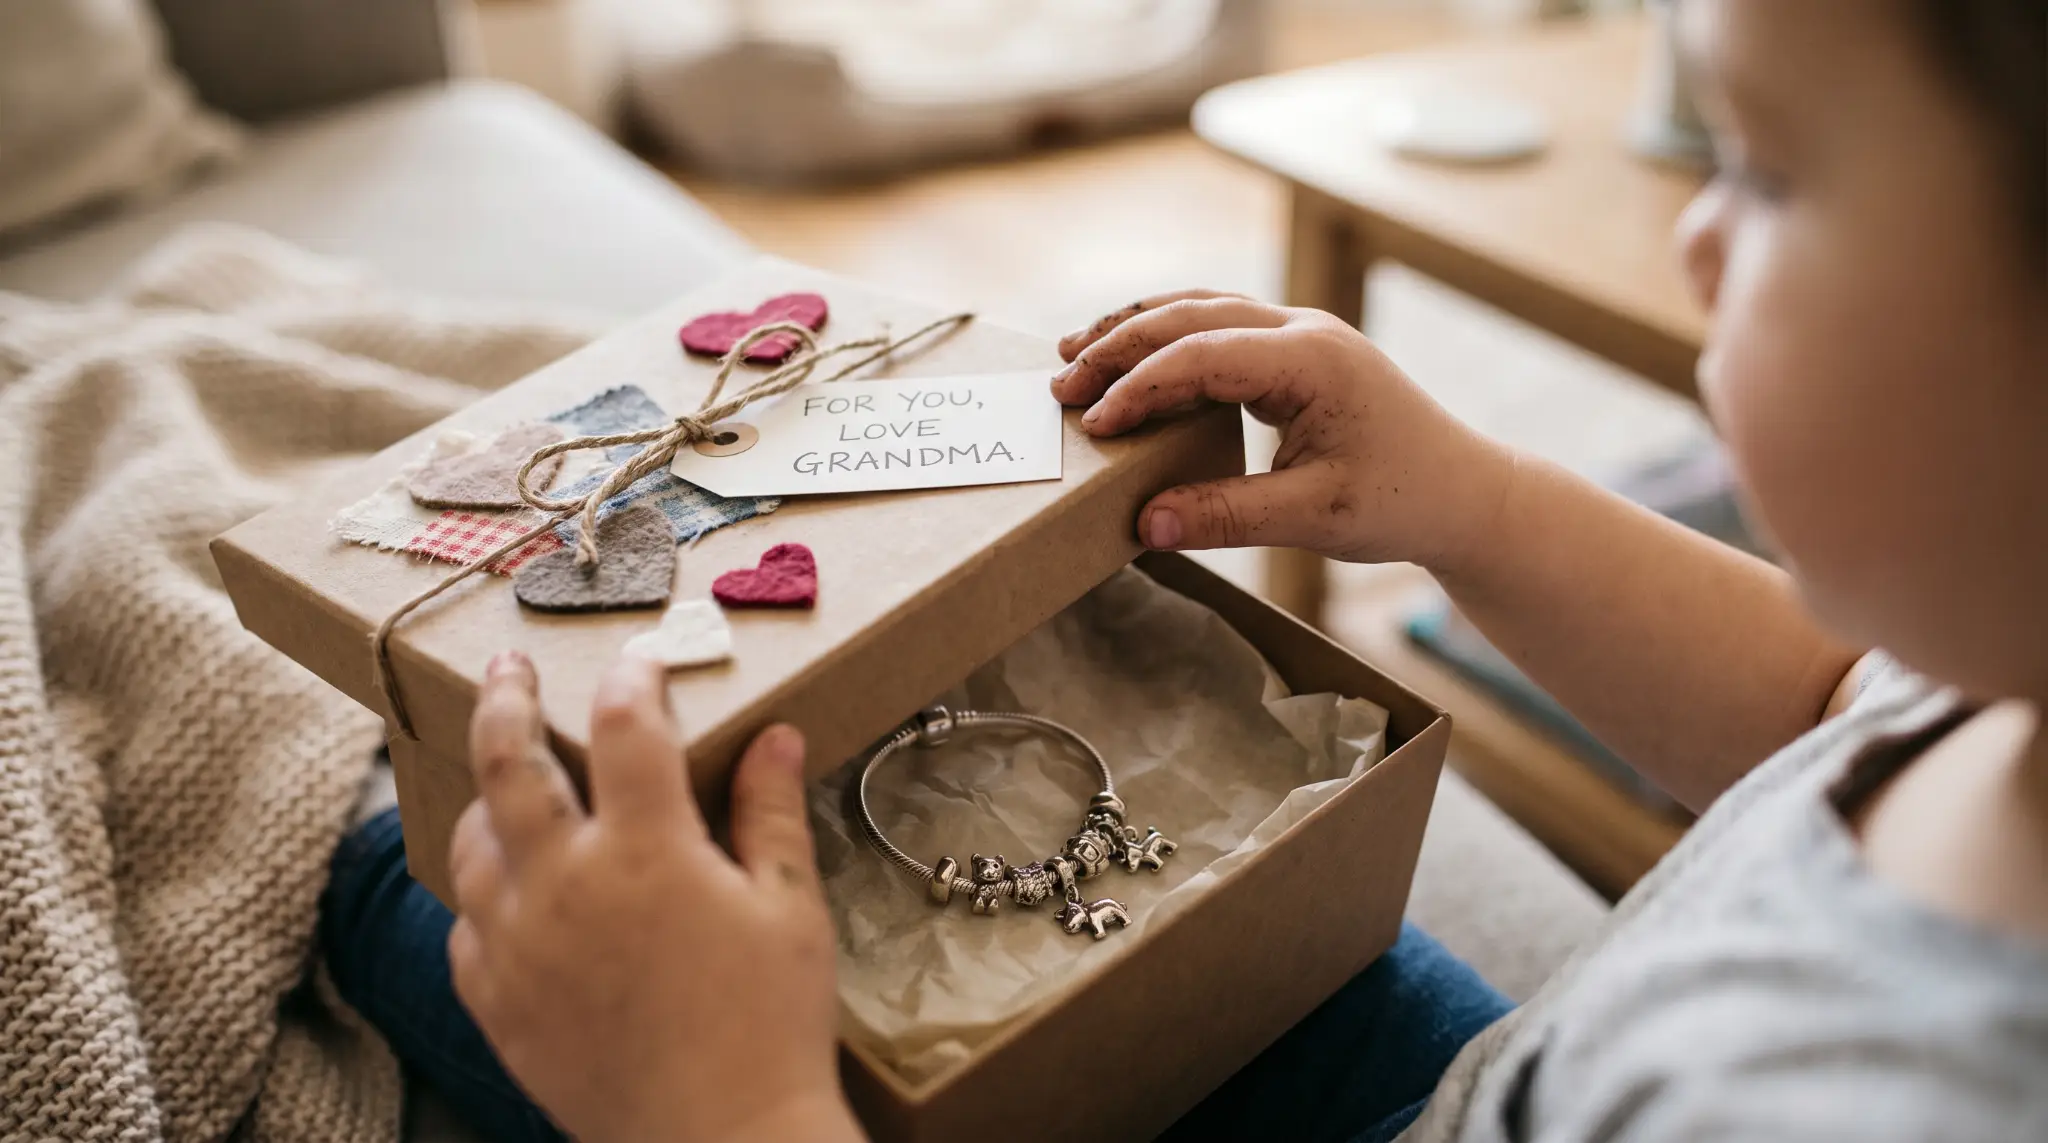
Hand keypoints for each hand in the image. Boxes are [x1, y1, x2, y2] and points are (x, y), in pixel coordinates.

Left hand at [447, 652, 861, 1142]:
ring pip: (471, 841)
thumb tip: (773, 733)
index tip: (641, 661)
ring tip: (506, 785)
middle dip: (504, 698)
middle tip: (505, 666)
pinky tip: (511, 892)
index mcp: (646, 848)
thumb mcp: (791, 907)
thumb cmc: (770, 1025)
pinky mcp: (496, 1001)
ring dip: (486, 798)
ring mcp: (517, 943)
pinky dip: (484, 894)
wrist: (721, 1140)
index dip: (633, 678)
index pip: (626, 725)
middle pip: (506, 759)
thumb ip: (771, 811)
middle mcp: (563, 882)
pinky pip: (466, 925)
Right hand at [1052, 290, 1513, 572]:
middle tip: (1060, 385)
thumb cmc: (1402, 501)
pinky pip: (1219, 324)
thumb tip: (1143, 522)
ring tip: (1074, 354)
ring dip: (1136, 328)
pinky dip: (1168, 336)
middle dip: (1119, 346)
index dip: (1139, 387)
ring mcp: (1301, 333)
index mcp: (1312, 359)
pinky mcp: (1297, 350)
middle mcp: (1303, 329)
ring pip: (1201, 307)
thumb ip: (1225, 516)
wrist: (1464, 492)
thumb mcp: (1313, 518)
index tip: (1092, 426)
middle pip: (1190, 316)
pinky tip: (1131, 355)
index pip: (1201, 356)